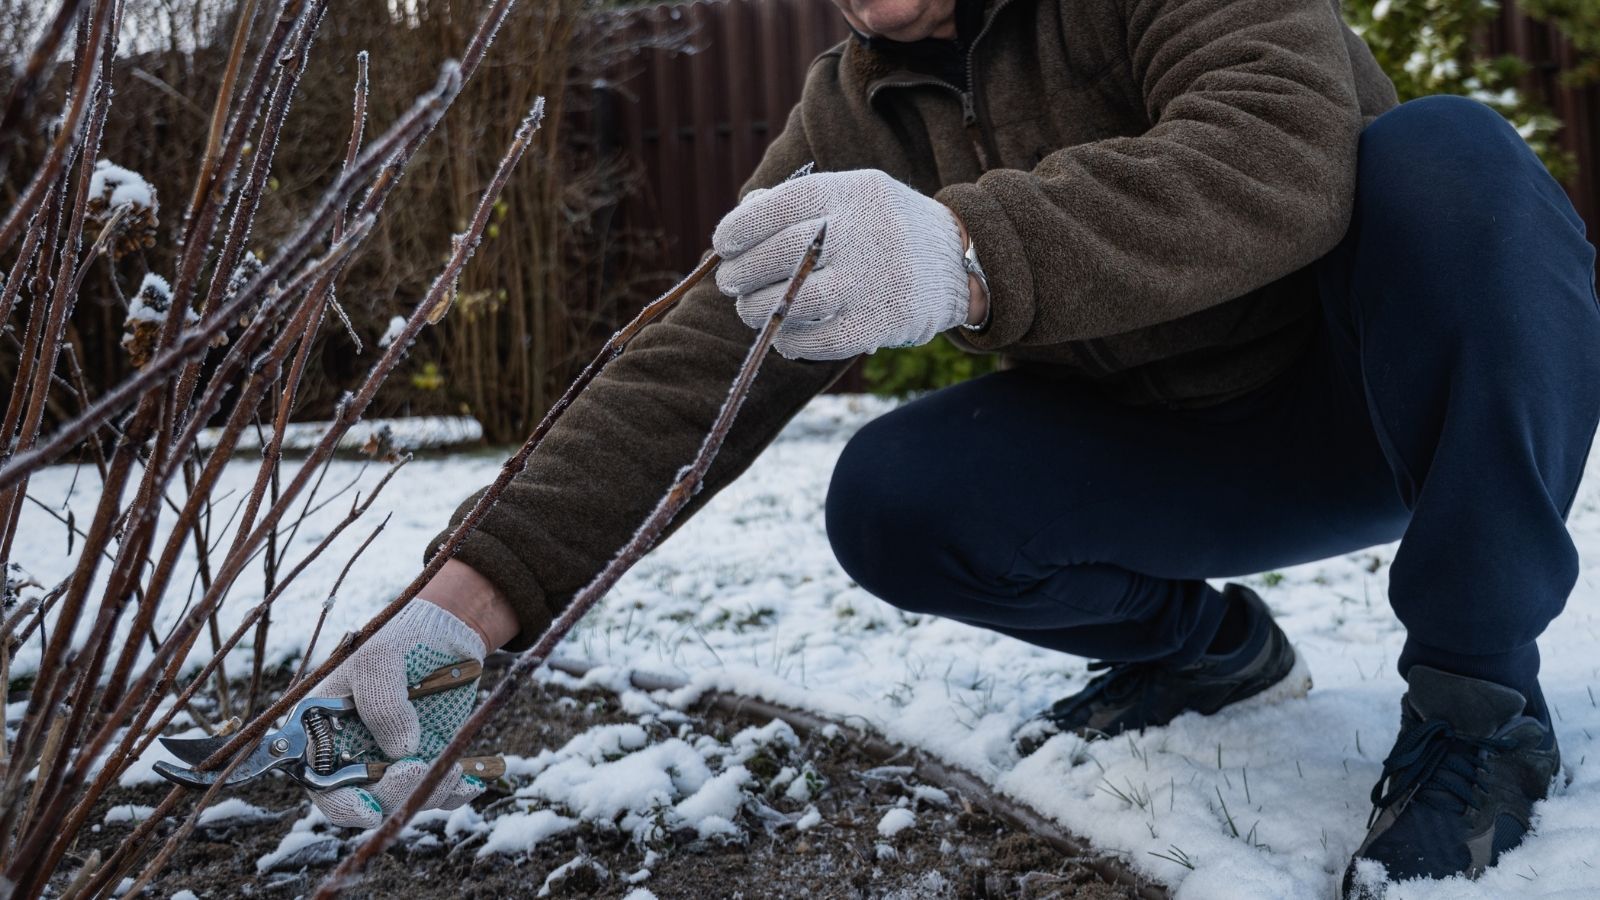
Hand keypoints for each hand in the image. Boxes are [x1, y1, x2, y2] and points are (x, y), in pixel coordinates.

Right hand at [306, 599, 487, 827]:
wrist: (442, 633)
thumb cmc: (397, 640)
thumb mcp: (379, 659)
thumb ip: (381, 703)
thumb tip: (402, 753)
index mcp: (324, 733)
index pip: (322, 785)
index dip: (342, 805)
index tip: (369, 810)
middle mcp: (354, 754)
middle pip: (367, 800)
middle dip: (394, 794)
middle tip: (418, 769)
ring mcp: (390, 760)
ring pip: (404, 799)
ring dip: (428, 791)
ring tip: (454, 767)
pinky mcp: (424, 760)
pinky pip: (436, 790)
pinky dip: (454, 791)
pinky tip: (471, 780)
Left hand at [712, 169, 969, 359]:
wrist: (960, 261)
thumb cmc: (886, 226)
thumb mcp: (853, 195)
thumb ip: (800, 203)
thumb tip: (738, 223)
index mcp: (851, 193)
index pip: (779, 206)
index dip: (740, 228)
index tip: (723, 245)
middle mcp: (862, 232)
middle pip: (781, 254)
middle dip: (742, 273)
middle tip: (730, 283)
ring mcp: (873, 280)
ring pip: (793, 301)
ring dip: (758, 310)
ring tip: (749, 309)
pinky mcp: (880, 323)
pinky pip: (818, 340)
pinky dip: (790, 341)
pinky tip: (783, 334)